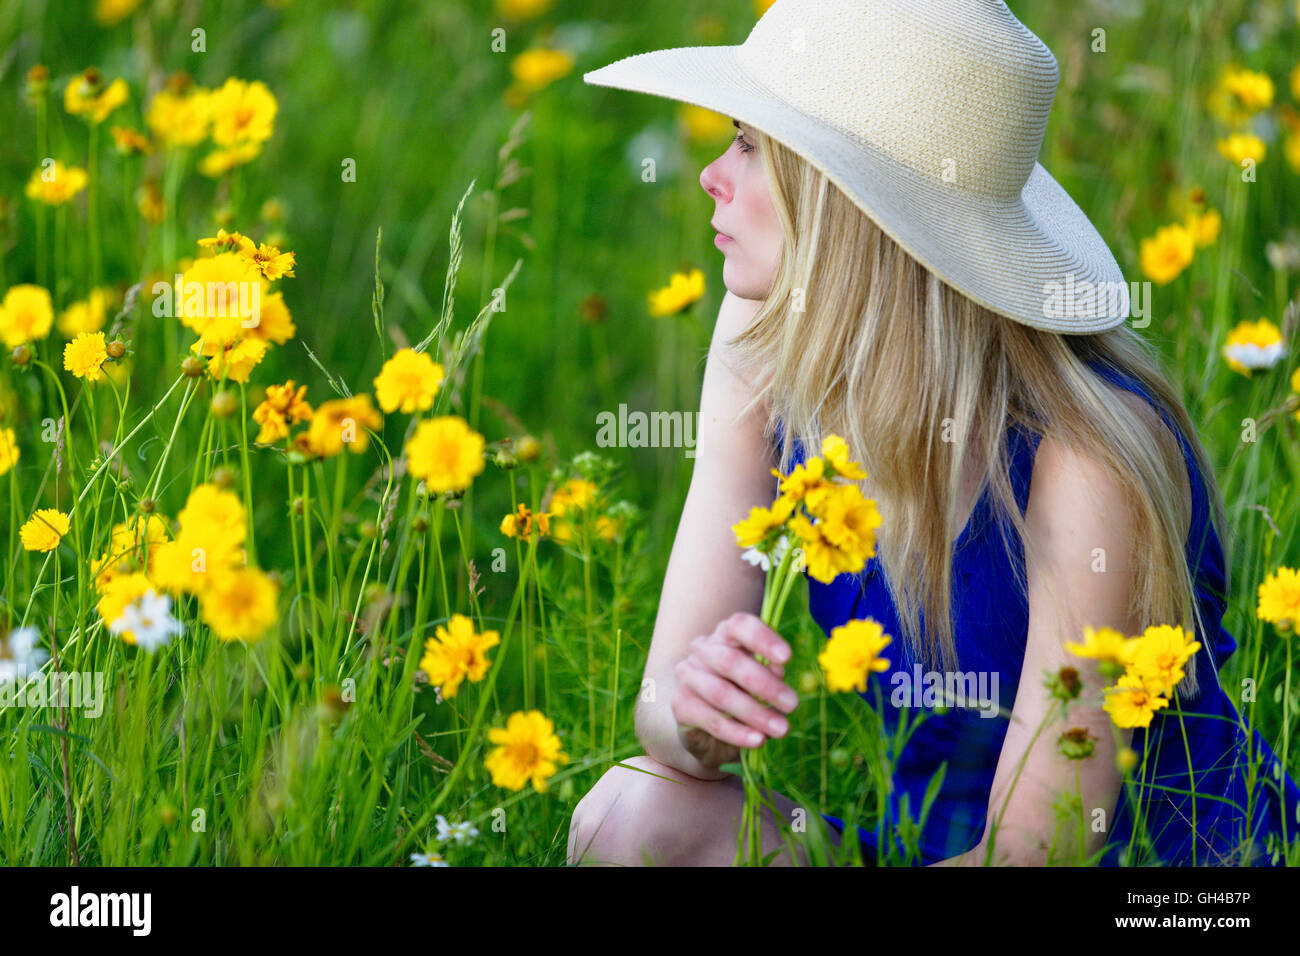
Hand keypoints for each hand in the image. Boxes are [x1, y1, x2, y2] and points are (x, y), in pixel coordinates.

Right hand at [671, 612, 797, 769]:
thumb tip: (778, 671)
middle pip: (730, 661)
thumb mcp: (762, 682)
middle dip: (765, 685)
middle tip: (792, 705)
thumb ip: (771, 673)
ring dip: (755, 713)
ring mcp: (687, 675)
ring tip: (781, 729)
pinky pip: (712, 720)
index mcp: (726, 634)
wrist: (707, 726)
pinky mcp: (680, 705)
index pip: (740, 626)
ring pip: (721, 693)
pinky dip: (738, 733)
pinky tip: (758, 740)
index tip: (787, 658)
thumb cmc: (744, 693)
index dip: (763, 639)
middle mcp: (702, 649)